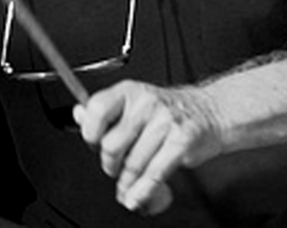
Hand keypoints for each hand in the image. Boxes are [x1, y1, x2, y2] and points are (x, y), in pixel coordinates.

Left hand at [73, 80, 222, 214]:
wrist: (208, 111)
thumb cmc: (167, 110)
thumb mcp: (133, 103)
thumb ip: (105, 111)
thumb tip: (77, 113)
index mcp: (129, 91)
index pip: (97, 108)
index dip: (90, 132)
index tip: (93, 144)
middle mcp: (145, 102)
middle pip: (112, 144)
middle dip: (110, 165)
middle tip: (114, 169)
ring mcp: (165, 121)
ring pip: (133, 164)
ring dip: (127, 184)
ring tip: (127, 188)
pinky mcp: (181, 140)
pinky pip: (155, 174)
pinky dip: (143, 191)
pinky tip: (138, 196)